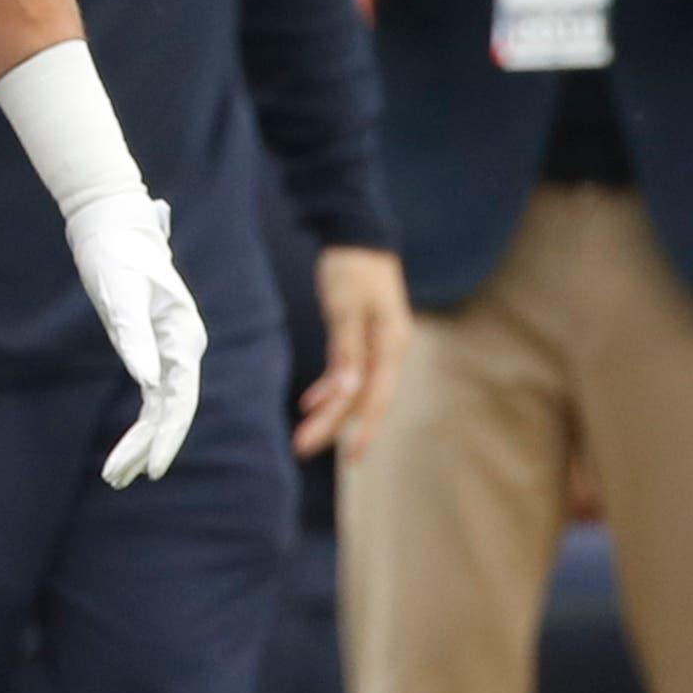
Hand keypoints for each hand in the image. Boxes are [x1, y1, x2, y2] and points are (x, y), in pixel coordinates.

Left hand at [66, 190, 206, 486]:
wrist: (113, 225)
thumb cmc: (117, 255)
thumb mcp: (122, 295)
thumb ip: (134, 337)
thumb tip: (147, 380)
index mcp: (185, 336)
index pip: (180, 398)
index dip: (167, 435)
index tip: (152, 467)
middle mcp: (183, 347)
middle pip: (171, 409)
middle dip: (147, 446)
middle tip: (119, 479)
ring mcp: (169, 351)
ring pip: (160, 409)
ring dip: (139, 443)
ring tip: (115, 478)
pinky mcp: (150, 350)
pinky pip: (149, 398)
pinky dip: (136, 426)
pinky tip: (122, 453)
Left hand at [296, 245, 410, 461]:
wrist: (357, 235)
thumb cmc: (351, 268)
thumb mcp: (346, 309)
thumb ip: (347, 351)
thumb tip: (347, 391)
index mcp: (391, 344)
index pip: (376, 397)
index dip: (362, 429)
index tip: (350, 457)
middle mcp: (389, 350)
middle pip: (362, 398)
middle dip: (332, 425)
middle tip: (301, 448)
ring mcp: (378, 346)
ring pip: (354, 389)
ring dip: (329, 411)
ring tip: (303, 435)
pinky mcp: (363, 339)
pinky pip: (348, 372)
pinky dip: (329, 388)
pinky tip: (310, 403)